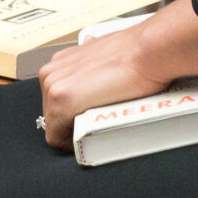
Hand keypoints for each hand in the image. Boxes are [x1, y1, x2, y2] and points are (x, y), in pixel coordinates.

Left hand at [35, 19, 169, 149]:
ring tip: (98, 131)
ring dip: (74, 133)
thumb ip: (94, 67)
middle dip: (72, 125)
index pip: (54, 102)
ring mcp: (53, 88)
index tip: (84, 124)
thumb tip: (99, 69)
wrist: (147, 52)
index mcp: (60, 64)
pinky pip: (58, 138)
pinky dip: (73, 144)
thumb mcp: (105, 57)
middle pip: (52, 116)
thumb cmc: (134, 55)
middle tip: (95, 128)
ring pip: (55, 127)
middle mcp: (50, 74)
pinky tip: (92, 139)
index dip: (70, 117)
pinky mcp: (62, 103)